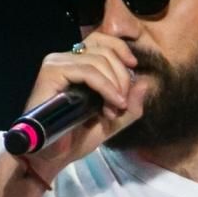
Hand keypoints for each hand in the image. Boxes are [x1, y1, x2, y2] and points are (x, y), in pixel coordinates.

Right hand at [21, 33, 148, 183]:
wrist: (51, 156)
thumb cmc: (76, 138)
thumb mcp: (112, 122)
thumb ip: (130, 106)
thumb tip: (146, 82)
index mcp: (77, 64)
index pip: (101, 40)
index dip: (121, 49)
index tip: (134, 67)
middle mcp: (65, 59)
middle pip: (105, 49)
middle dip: (122, 77)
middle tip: (122, 105)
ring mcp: (57, 64)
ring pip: (99, 60)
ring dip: (115, 85)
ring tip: (114, 109)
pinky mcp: (51, 73)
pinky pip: (87, 71)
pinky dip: (105, 86)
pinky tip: (112, 103)